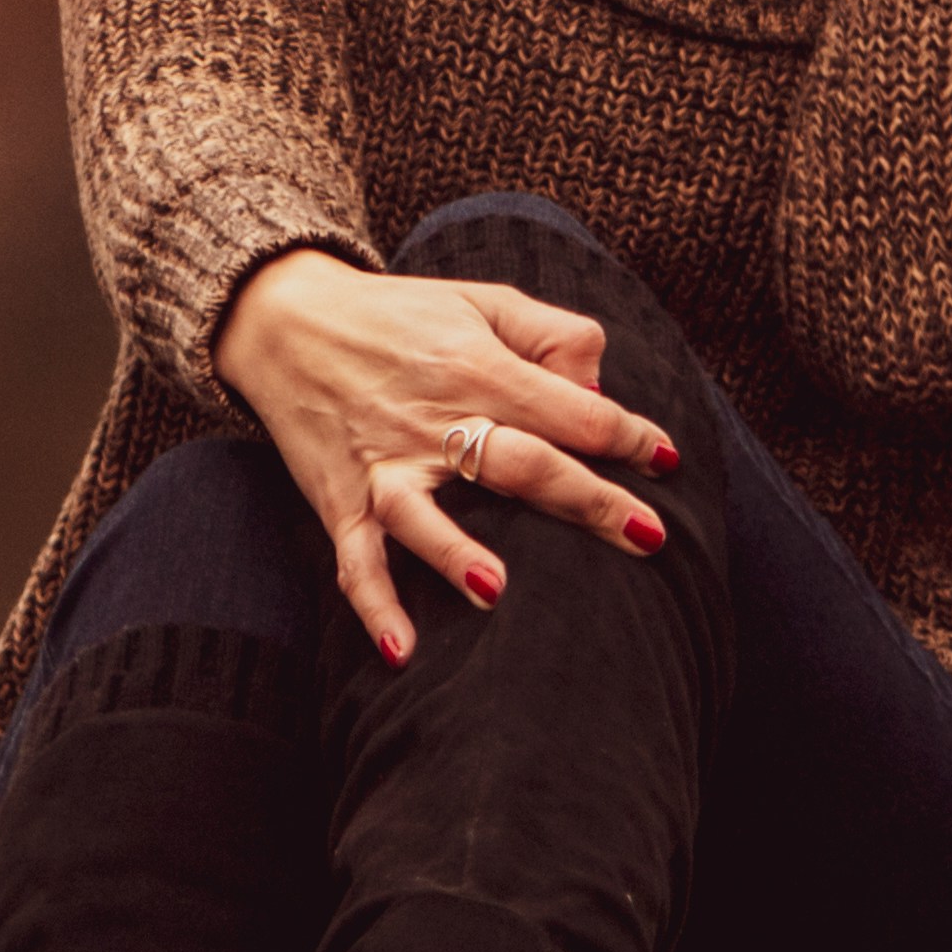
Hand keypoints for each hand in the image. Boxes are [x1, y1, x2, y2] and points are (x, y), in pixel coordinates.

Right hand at [215, 248, 682, 662]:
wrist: (285, 320)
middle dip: (585, 500)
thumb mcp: (485, 301)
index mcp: (477, 365)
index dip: (625, 434)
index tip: (666, 460)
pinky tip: (402, 650)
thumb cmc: (402, 315)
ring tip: (496, 592)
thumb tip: (600, 393)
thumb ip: (554, 335)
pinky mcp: (342, 500)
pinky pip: (356, 560)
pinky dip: (374, 604)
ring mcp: (384, 464)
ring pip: (422, 514)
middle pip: (519, 464)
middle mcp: (432, 417)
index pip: (569, 408)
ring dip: (454, 553)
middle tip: (648, 537)